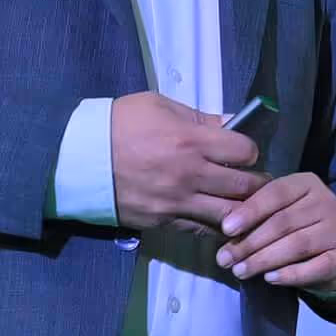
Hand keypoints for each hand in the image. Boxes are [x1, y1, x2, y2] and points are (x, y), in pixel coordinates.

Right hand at [109, 91, 259, 234]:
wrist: (78, 158)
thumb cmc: (119, 123)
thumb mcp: (159, 106)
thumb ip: (199, 118)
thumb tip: (232, 124)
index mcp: (191, 141)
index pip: (245, 151)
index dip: (250, 150)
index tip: (244, 151)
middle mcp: (190, 175)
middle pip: (245, 186)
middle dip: (257, 183)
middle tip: (256, 181)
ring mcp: (177, 203)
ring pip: (228, 215)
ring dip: (242, 210)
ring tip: (243, 204)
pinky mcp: (164, 222)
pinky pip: (201, 230)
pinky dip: (216, 226)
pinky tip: (221, 220)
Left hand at [215, 169, 335, 291]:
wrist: (333, 247)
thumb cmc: (296, 225)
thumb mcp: (278, 210)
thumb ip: (256, 215)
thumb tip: (226, 230)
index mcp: (306, 184)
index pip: (275, 193)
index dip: (249, 211)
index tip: (225, 229)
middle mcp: (325, 202)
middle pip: (283, 222)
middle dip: (250, 242)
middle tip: (225, 259)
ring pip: (297, 245)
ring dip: (264, 260)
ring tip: (240, 271)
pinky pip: (314, 267)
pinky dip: (290, 274)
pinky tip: (270, 279)